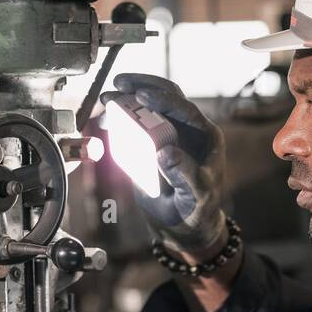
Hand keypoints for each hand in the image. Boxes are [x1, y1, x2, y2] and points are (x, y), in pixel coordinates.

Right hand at [101, 73, 227, 257]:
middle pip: (166, 97)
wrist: (184, 226)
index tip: (141, 95)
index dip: (163, 99)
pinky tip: (106, 116)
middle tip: (119, 84)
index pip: (185, 109)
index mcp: (206, 137)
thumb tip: (165, 153)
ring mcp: (168, 135)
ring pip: (148, 108)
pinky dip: (120, 117)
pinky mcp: (151, 144)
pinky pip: (135, 125)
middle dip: (142, 87)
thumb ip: (184, 174)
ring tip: (106, 98)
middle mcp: (188, 131)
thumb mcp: (195, 195)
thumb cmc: (197, 211)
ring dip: (127, 99)